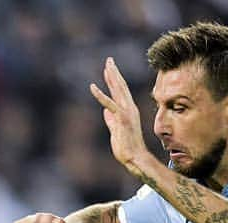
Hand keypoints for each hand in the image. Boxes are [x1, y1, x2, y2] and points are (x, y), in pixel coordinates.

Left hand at [90, 57, 149, 173]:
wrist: (134, 157)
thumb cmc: (126, 146)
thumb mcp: (116, 130)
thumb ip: (111, 120)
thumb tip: (105, 112)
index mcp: (128, 110)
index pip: (121, 91)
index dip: (115, 79)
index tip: (110, 68)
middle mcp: (129, 108)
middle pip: (121, 86)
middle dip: (114, 72)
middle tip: (109, 60)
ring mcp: (127, 112)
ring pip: (118, 90)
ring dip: (111, 77)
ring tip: (106, 66)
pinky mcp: (122, 118)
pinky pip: (110, 104)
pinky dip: (101, 95)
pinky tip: (93, 87)